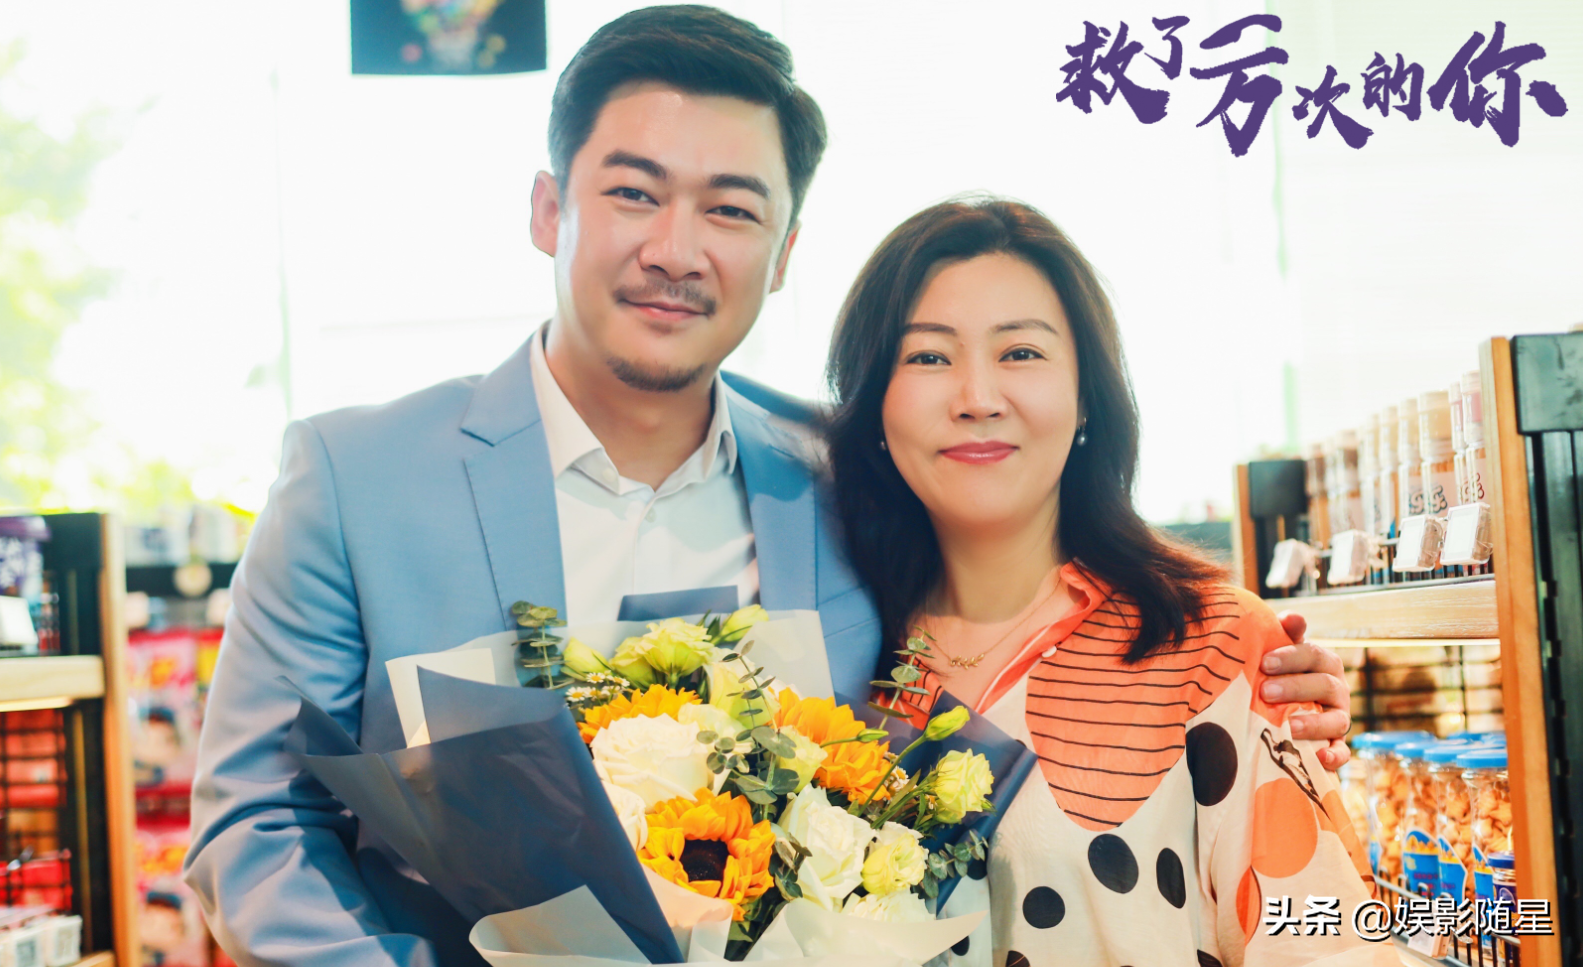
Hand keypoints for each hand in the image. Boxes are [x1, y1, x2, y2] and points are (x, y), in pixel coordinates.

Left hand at [1260, 611, 1351, 770]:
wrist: (1284, 710)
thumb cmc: (1279, 675)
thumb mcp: (1280, 654)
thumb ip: (1285, 636)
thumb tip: (1292, 617)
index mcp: (1325, 663)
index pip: (1313, 655)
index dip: (1290, 658)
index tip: (1264, 663)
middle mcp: (1337, 690)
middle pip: (1323, 685)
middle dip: (1295, 688)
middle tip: (1265, 692)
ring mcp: (1339, 718)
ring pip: (1336, 720)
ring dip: (1313, 723)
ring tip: (1289, 726)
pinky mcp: (1336, 745)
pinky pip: (1343, 753)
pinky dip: (1335, 756)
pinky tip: (1319, 758)